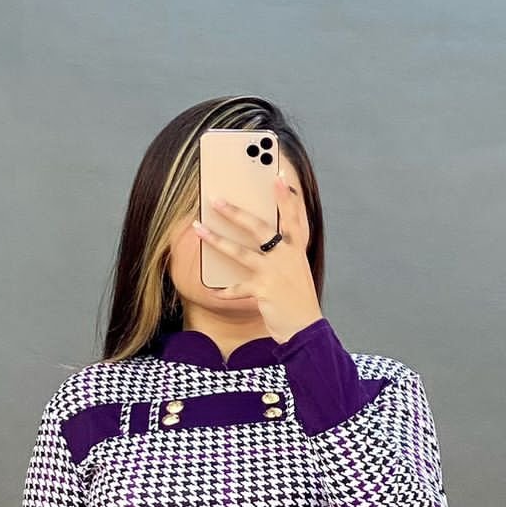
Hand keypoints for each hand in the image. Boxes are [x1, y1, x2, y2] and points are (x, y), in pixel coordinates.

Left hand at [192, 174, 323, 344]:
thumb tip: (263, 241)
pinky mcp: (263, 291)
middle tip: (216, 198)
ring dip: (217, 240)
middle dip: (236, 212)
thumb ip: (283, 254)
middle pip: (259, 228)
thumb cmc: (298, 300)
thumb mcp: (296, 272)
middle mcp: (286, 257)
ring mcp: (274, 273)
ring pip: (240, 252)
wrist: (306, 330)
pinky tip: (213, 290)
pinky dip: (224, 290)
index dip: (286, 197)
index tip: (278, 176)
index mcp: (296, 250)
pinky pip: (236, 288)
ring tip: (198, 228)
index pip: (293, 217)